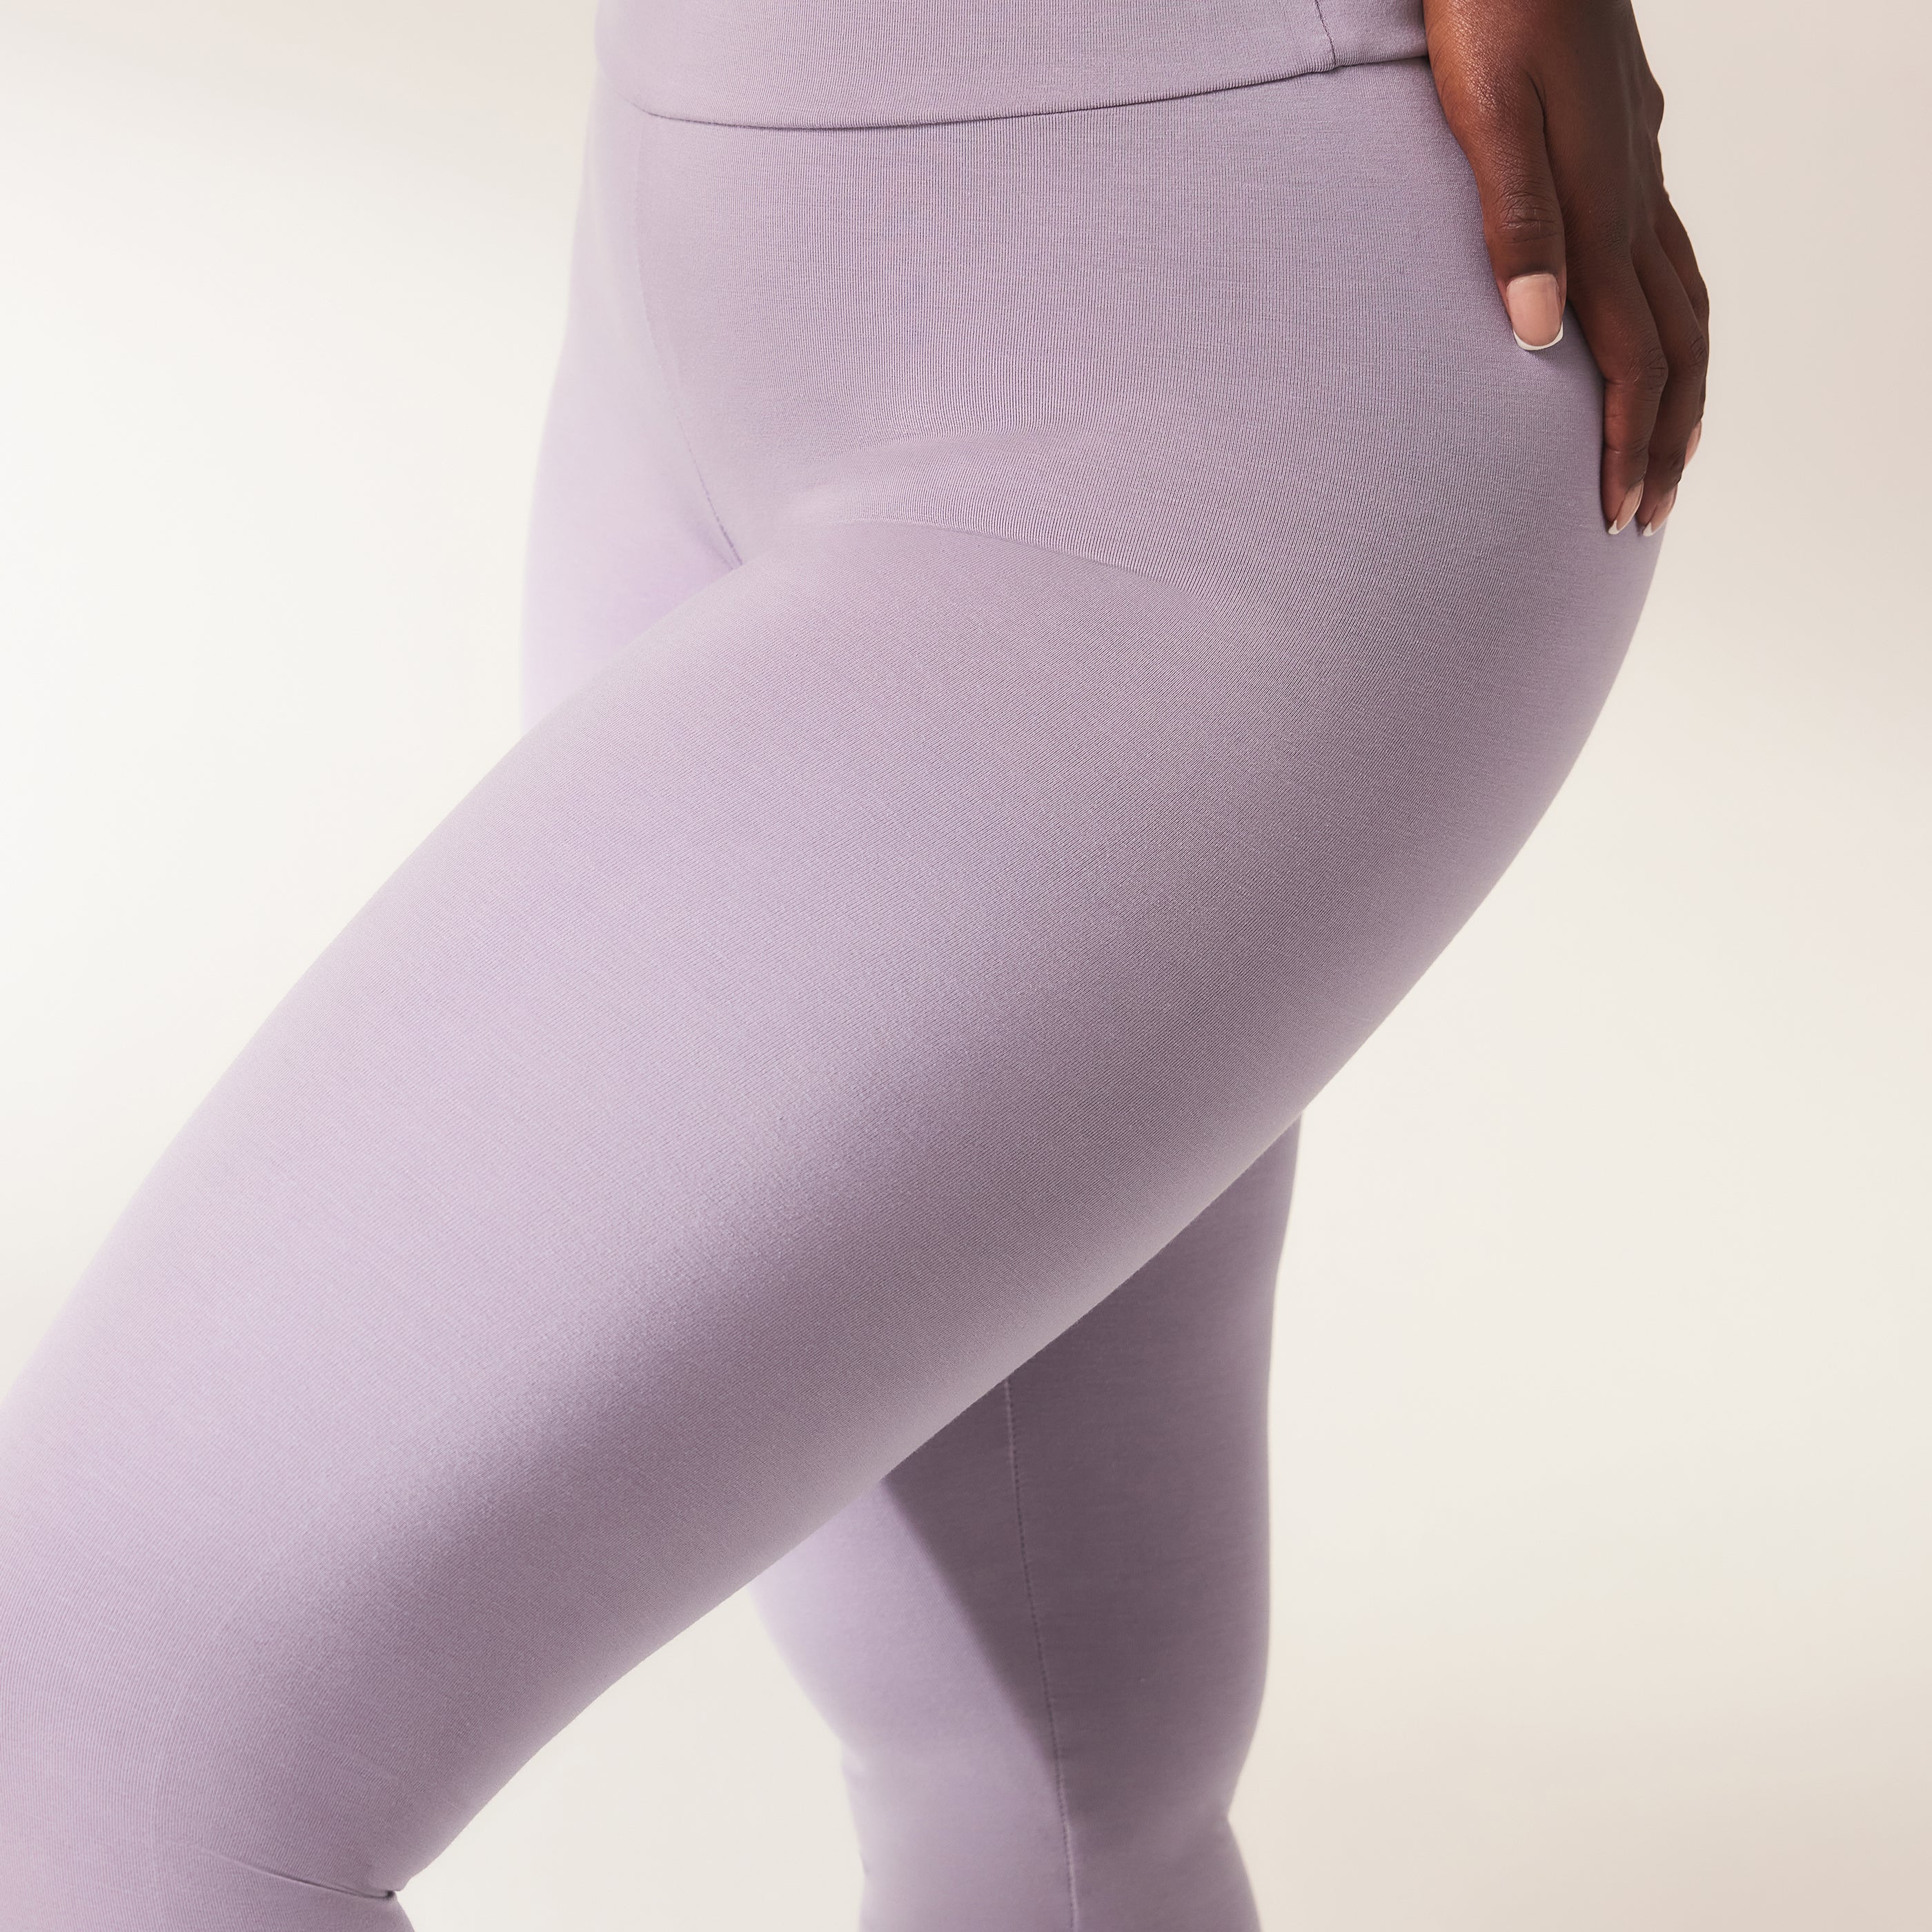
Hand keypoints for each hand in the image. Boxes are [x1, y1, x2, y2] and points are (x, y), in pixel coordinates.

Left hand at [1423, 0, 1707, 535]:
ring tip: (1667, 449)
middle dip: (1664, 440)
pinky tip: (1655, 327)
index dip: (1626, 446)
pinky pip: (1668, 253)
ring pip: (1683, 300)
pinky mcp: (1626, 144)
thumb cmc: (1491, 6)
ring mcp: (1637, 170)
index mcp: (1602, 209)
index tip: (1616, 516)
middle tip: (1646, 516)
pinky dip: (1673, 314)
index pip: (1632, 359)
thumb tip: (1537, 336)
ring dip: (1682, 385)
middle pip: (1675, 346)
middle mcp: (1633, 198)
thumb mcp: (1485, 115)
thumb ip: (1513, 224)